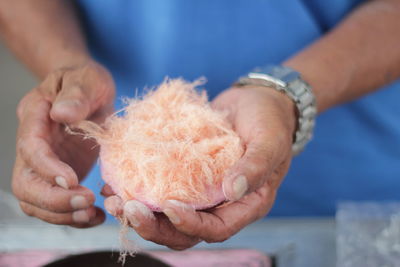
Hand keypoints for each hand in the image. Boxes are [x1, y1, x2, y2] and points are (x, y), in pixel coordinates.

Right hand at [12, 61, 114, 227]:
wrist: (87, 91)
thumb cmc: (86, 81)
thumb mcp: (87, 80)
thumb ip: (77, 95)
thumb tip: (62, 114)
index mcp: (35, 117)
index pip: (30, 148)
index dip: (46, 168)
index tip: (72, 180)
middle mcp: (33, 145)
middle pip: (25, 183)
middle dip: (53, 200)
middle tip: (87, 203)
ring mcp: (44, 164)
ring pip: (35, 201)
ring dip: (61, 215)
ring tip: (92, 215)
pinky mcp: (59, 176)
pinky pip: (56, 205)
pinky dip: (73, 217)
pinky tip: (95, 217)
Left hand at [104, 85, 295, 248]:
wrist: (257, 101)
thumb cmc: (270, 121)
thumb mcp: (269, 141)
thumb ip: (256, 165)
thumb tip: (233, 190)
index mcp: (244, 205)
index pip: (215, 229)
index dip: (190, 225)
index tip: (169, 206)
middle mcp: (220, 204)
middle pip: (183, 231)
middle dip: (154, 226)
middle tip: (127, 208)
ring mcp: (200, 190)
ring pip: (166, 215)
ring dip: (140, 213)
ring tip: (113, 199)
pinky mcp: (185, 174)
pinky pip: (160, 188)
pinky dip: (137, 188)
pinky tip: (116, 180)